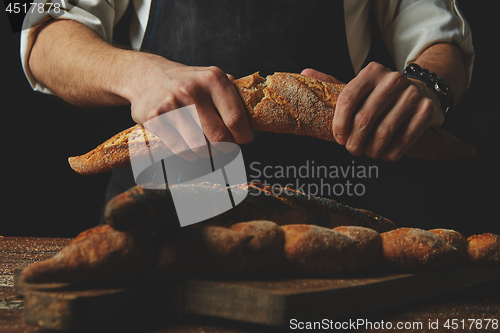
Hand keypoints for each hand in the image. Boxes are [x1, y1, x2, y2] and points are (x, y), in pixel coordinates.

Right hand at [126, 54, 252, 160]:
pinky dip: (189, 155)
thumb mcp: (211, 78)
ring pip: (200, 147)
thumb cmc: (186, 82)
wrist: (145, 75)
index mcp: (213, 79)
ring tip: (208, 147)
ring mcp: (172, 106)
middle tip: (226, 147)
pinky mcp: (155, 120)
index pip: (236, 119)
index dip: (243, 136)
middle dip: (226, 148)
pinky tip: (190, 147)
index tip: (243, 139)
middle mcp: (192, 91)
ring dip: (208, 153)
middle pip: (220, 137)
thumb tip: (254, 119)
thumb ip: (233, 95)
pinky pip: (180, 150)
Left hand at [301, 63, 443, 160]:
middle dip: (354, 142)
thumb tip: (304, 72)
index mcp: (371, 72)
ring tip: (369, 153)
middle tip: (353, 150)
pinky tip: (387, 154)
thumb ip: (334, 83)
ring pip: (384, 132)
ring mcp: (412, 94)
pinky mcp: (427, 110)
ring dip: (373, 150)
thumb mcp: (360, 86)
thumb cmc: (381, 94)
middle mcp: (392, 80)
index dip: (339, 123)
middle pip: (364, 119)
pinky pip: (405, 140)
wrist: (424, 90)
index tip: (338, 138)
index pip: (348, 98)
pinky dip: (392, 153)